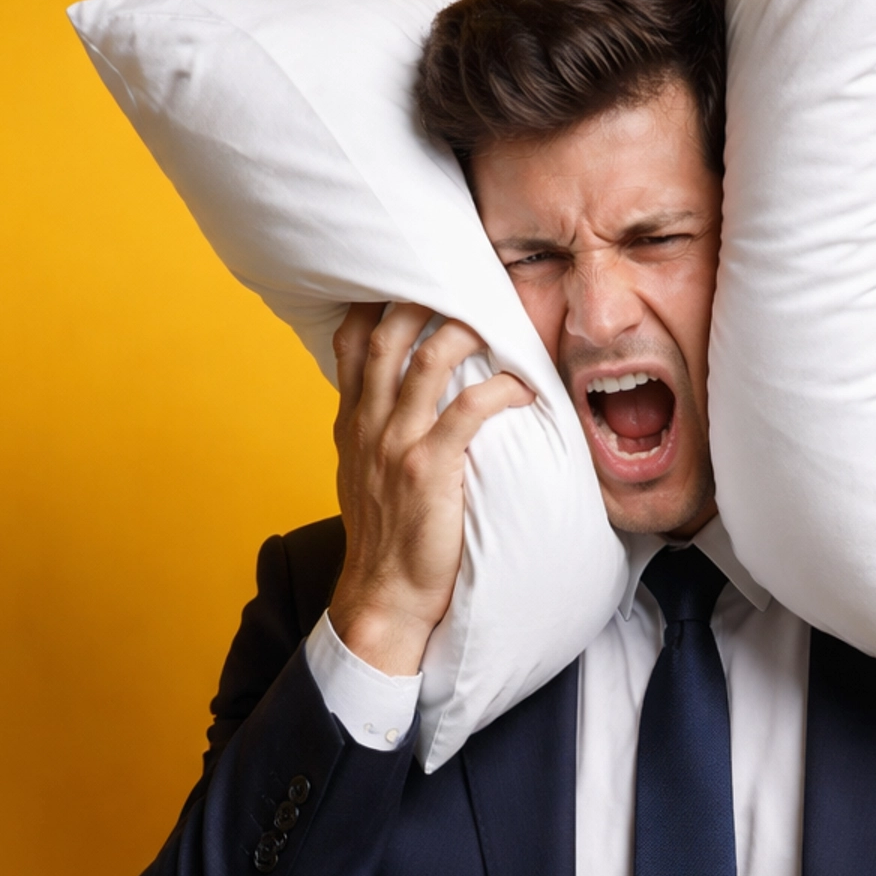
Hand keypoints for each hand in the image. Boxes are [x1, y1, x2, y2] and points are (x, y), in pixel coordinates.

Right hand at [328, 301, 534, 675]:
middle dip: (428, 298)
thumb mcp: (361, 475)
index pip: (352, 340)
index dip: (379, 300)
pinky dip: (500, 389)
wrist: (383, 597)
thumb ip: (372, 431)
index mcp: (351, 421)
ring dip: (469, 332)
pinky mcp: (428, 468)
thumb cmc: (384, 540)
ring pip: (429, 359)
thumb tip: (393, 399)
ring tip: (500, 325)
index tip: (413, 278)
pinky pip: (468, 410)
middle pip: (390, 333)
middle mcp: (368, 423)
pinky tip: (524, 387)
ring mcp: (396, 444)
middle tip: (468, 284)